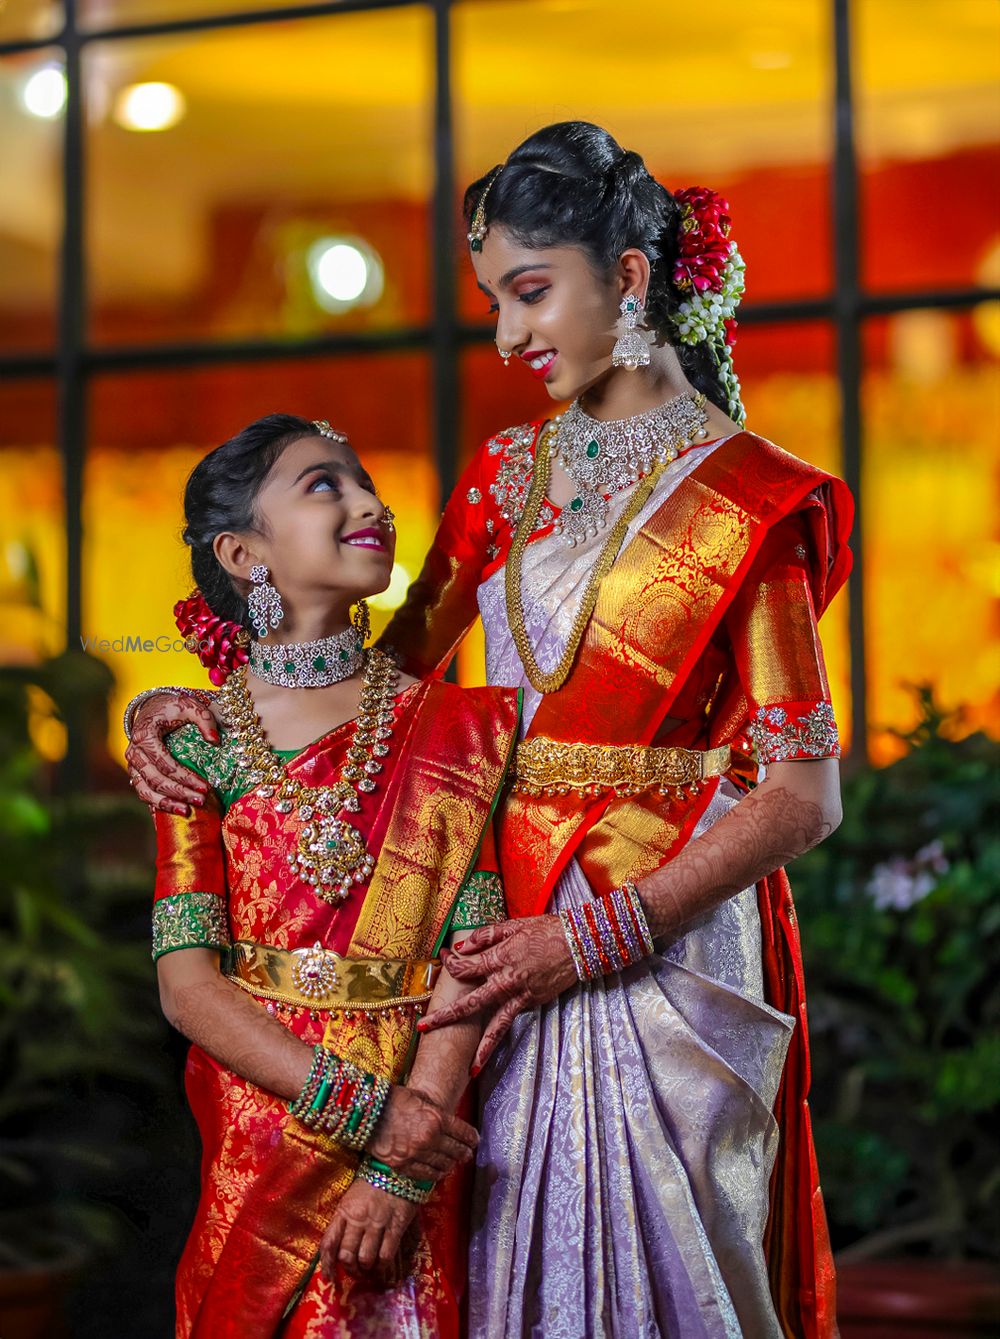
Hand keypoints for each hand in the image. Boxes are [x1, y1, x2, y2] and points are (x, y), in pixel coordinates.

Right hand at [125, 693, 216, 814]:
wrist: (152, 708)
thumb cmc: (173, 708)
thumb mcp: (190, 707)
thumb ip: (204, 719)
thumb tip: (215, 741)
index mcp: (145, 736)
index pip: (165, 763)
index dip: (185, 777)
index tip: (206, 787)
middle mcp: (134, 752)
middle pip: (156, 779)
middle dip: (179, 792)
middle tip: (201, 801)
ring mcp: (132, 764)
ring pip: (145, 790)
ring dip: (166, 803)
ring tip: (187, 811)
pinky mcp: (135, 772)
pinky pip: (144, 792)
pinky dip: (157, 804)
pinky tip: (174, 811)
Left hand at [320, 1178, 416, 1280]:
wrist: (397, 1168)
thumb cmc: (371, 1185)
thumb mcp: (351, 1199)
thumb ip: (344, 1221)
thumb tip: (338, 1248)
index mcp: (344, 1211)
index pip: (329, 1243)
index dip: (327, 1264)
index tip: (329, 1278)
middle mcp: (358, 1220)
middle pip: (347, 1256)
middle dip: (350, 1269)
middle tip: (356, 1271)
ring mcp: (376, 1224)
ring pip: (365, 1259)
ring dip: (367, 1269)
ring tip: (370, 1269)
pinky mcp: (395, 1227)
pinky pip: (385, 1255)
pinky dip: (383, 1266)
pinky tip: (383, 1266)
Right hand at [366, 1085, 477, 1180]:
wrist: (367, 1111)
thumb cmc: (395, 1099)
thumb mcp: (421, 1099)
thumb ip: (437, 1113)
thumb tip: (451, 1123)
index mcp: (436, 1118)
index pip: (463, 1133)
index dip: (471, 1138)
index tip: (474, 1140)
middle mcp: (429, 1138)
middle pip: (455, 1150)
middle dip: (464, 1153)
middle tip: (467, 1154)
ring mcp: (416, 1154)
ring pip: (442, 1165)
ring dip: (451, 1165)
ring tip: (454, 1163)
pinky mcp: (402, 1165)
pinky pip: (425, 1175)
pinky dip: (435, 1174)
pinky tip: (439, 1172)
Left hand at [416, 918, 577, 1071]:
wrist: (578, 944)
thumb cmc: (546, 930)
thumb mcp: (513, 925)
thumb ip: (486, 935)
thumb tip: (461, 945)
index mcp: (499, 958)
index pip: (465, 967)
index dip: (450, 963)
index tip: (444, 958)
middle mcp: (506, 981)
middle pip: (470, 1002)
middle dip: (445, 1015)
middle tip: (424, 1026)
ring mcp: (519, 995)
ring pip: (492, 1024)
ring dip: (478, 1045)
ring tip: (464, 1065)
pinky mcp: (530, 1003)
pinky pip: (508, 1023)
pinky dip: (495, 1041)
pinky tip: (483, 1056)